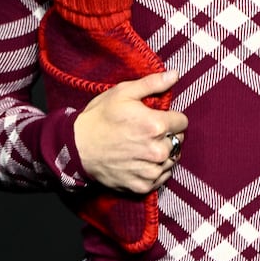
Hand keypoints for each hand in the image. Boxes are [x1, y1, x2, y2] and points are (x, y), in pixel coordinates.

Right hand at [74, 71, 187, 192]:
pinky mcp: (143, 185)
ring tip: (142, 147)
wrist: (77, 147)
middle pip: (178, 141)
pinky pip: (161, 177)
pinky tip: (140, 161)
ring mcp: (151, 170)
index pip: (182, 122)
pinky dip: (154, 169)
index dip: (170, 117)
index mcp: (156, 125)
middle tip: (146, 133)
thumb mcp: (123, 93)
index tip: (157, 118)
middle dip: (167, 135)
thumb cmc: (99, 118)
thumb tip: (175, 75)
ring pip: (171, 160)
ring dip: (162, 154)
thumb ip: (153, 84)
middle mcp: (158, 151)